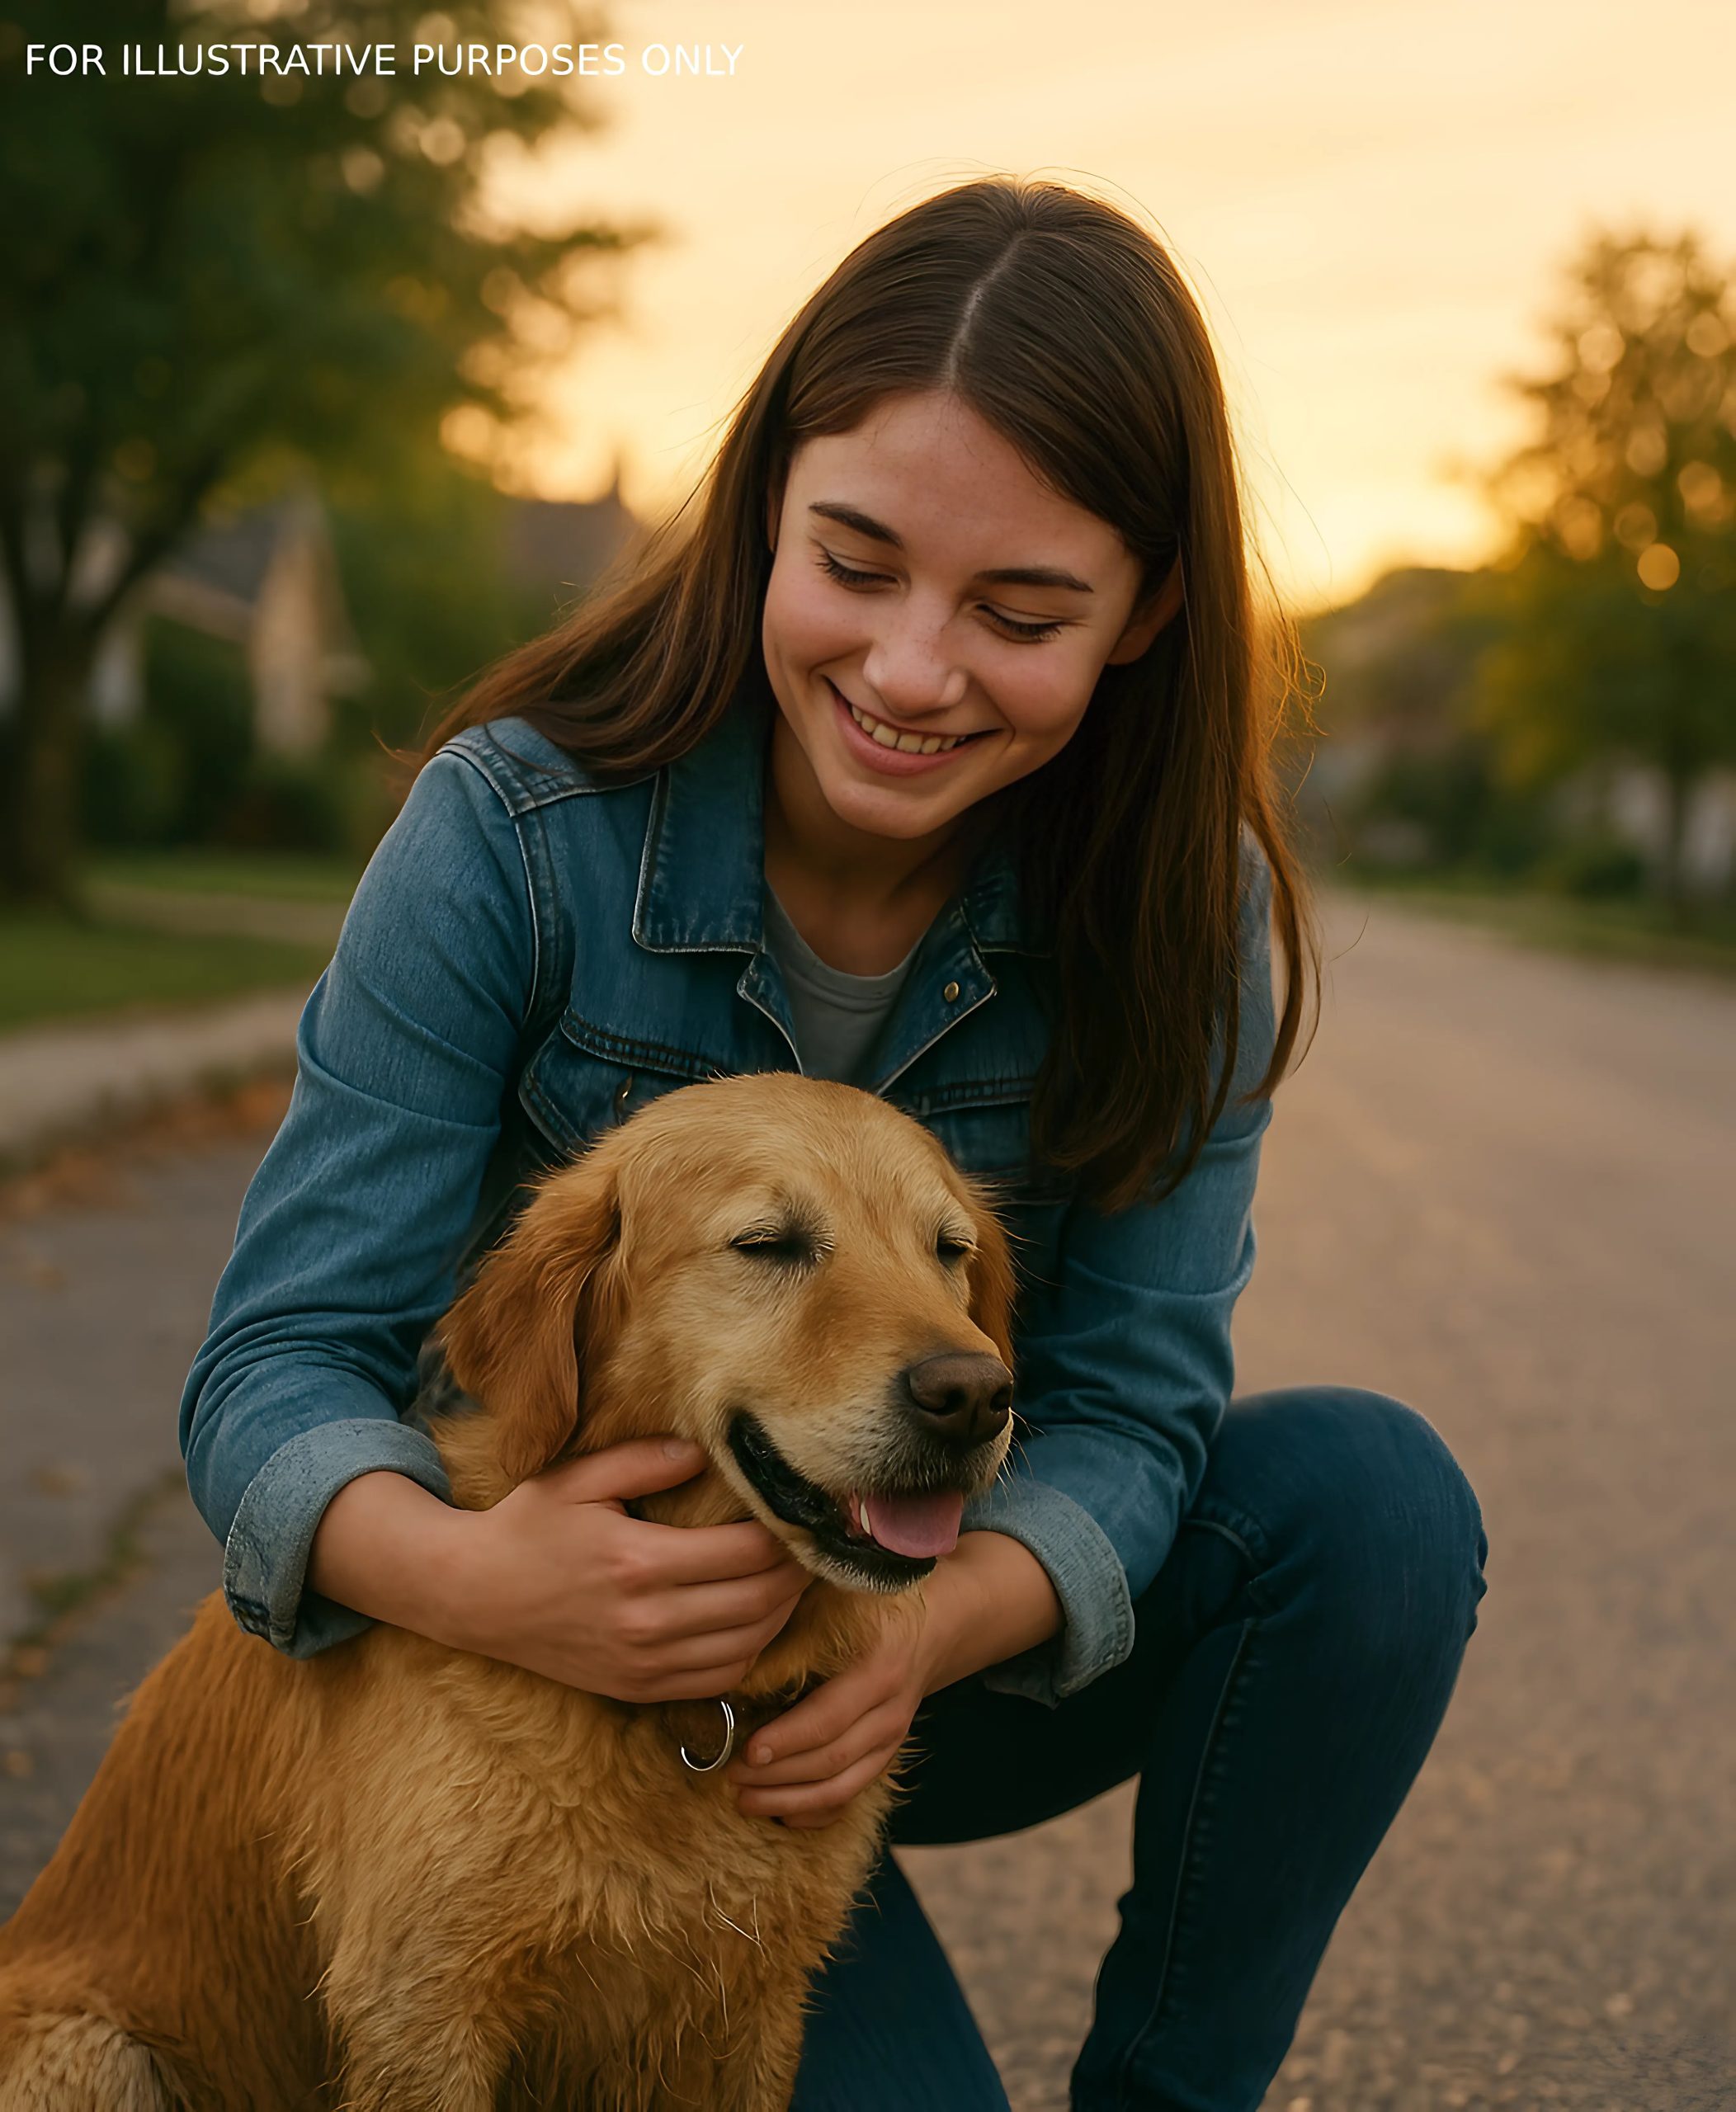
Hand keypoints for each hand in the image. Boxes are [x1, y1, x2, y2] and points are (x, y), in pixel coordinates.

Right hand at [435, 1436, 810, 1701]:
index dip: (787, 1535)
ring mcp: (644, 1662)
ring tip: (793, 1579)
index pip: (745, 1553)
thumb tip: (705, 1451)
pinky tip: (755, 1620)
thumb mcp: (578, 1477)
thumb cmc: (528, 1526)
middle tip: (815, 1545)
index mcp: (639, 1561)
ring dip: (782, 1614)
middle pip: (759, 1602)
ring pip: (747, 1645)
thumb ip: (645, 1459)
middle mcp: (648, 1620)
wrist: (473, 1597)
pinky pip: (717, 1679)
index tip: (806, 1513)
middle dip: (798, 1574)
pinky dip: (750, 1651)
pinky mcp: (637, 1688)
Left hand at [722, 1530, 1063, 1828]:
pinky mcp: (887, 1756)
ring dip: (790, 1800)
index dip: (786, 1740)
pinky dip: (818, 1813)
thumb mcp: (838, 1599)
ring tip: (744, 1799)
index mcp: (878, 1668)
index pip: (829, 1718)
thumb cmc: (870, 1603)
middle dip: (777, 1777)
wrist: (935, 1623)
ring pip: (842, 1788)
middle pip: (832, 1760)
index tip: (745, 1751)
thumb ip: (797, 1624)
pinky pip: (854, 1797)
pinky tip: (782, 1813)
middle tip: (728, 1776)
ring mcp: (892, 1739)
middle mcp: (890, 1711)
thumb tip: (739, 1650)